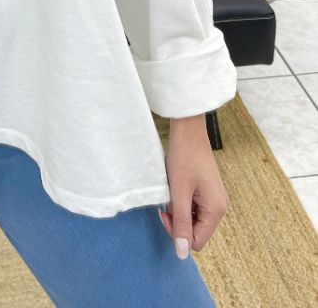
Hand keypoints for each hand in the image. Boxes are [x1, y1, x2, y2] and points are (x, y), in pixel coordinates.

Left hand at [158, 115, 230, 258]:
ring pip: (193, 219)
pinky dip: (182, 201)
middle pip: (196, 231)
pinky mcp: (207, 191)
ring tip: (172, 190)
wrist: (188, 130)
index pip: (197, 241)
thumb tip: (182, 254)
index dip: (178, 232)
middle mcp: (220, 207)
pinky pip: (194, 207)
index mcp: (216, 210)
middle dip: (178, 221)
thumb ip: (181, 224)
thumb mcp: (179, 193)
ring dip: (179, 210)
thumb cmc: (183, 158)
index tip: (165, 212)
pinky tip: (176, 186)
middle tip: (166, 201)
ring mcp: (214, 198)